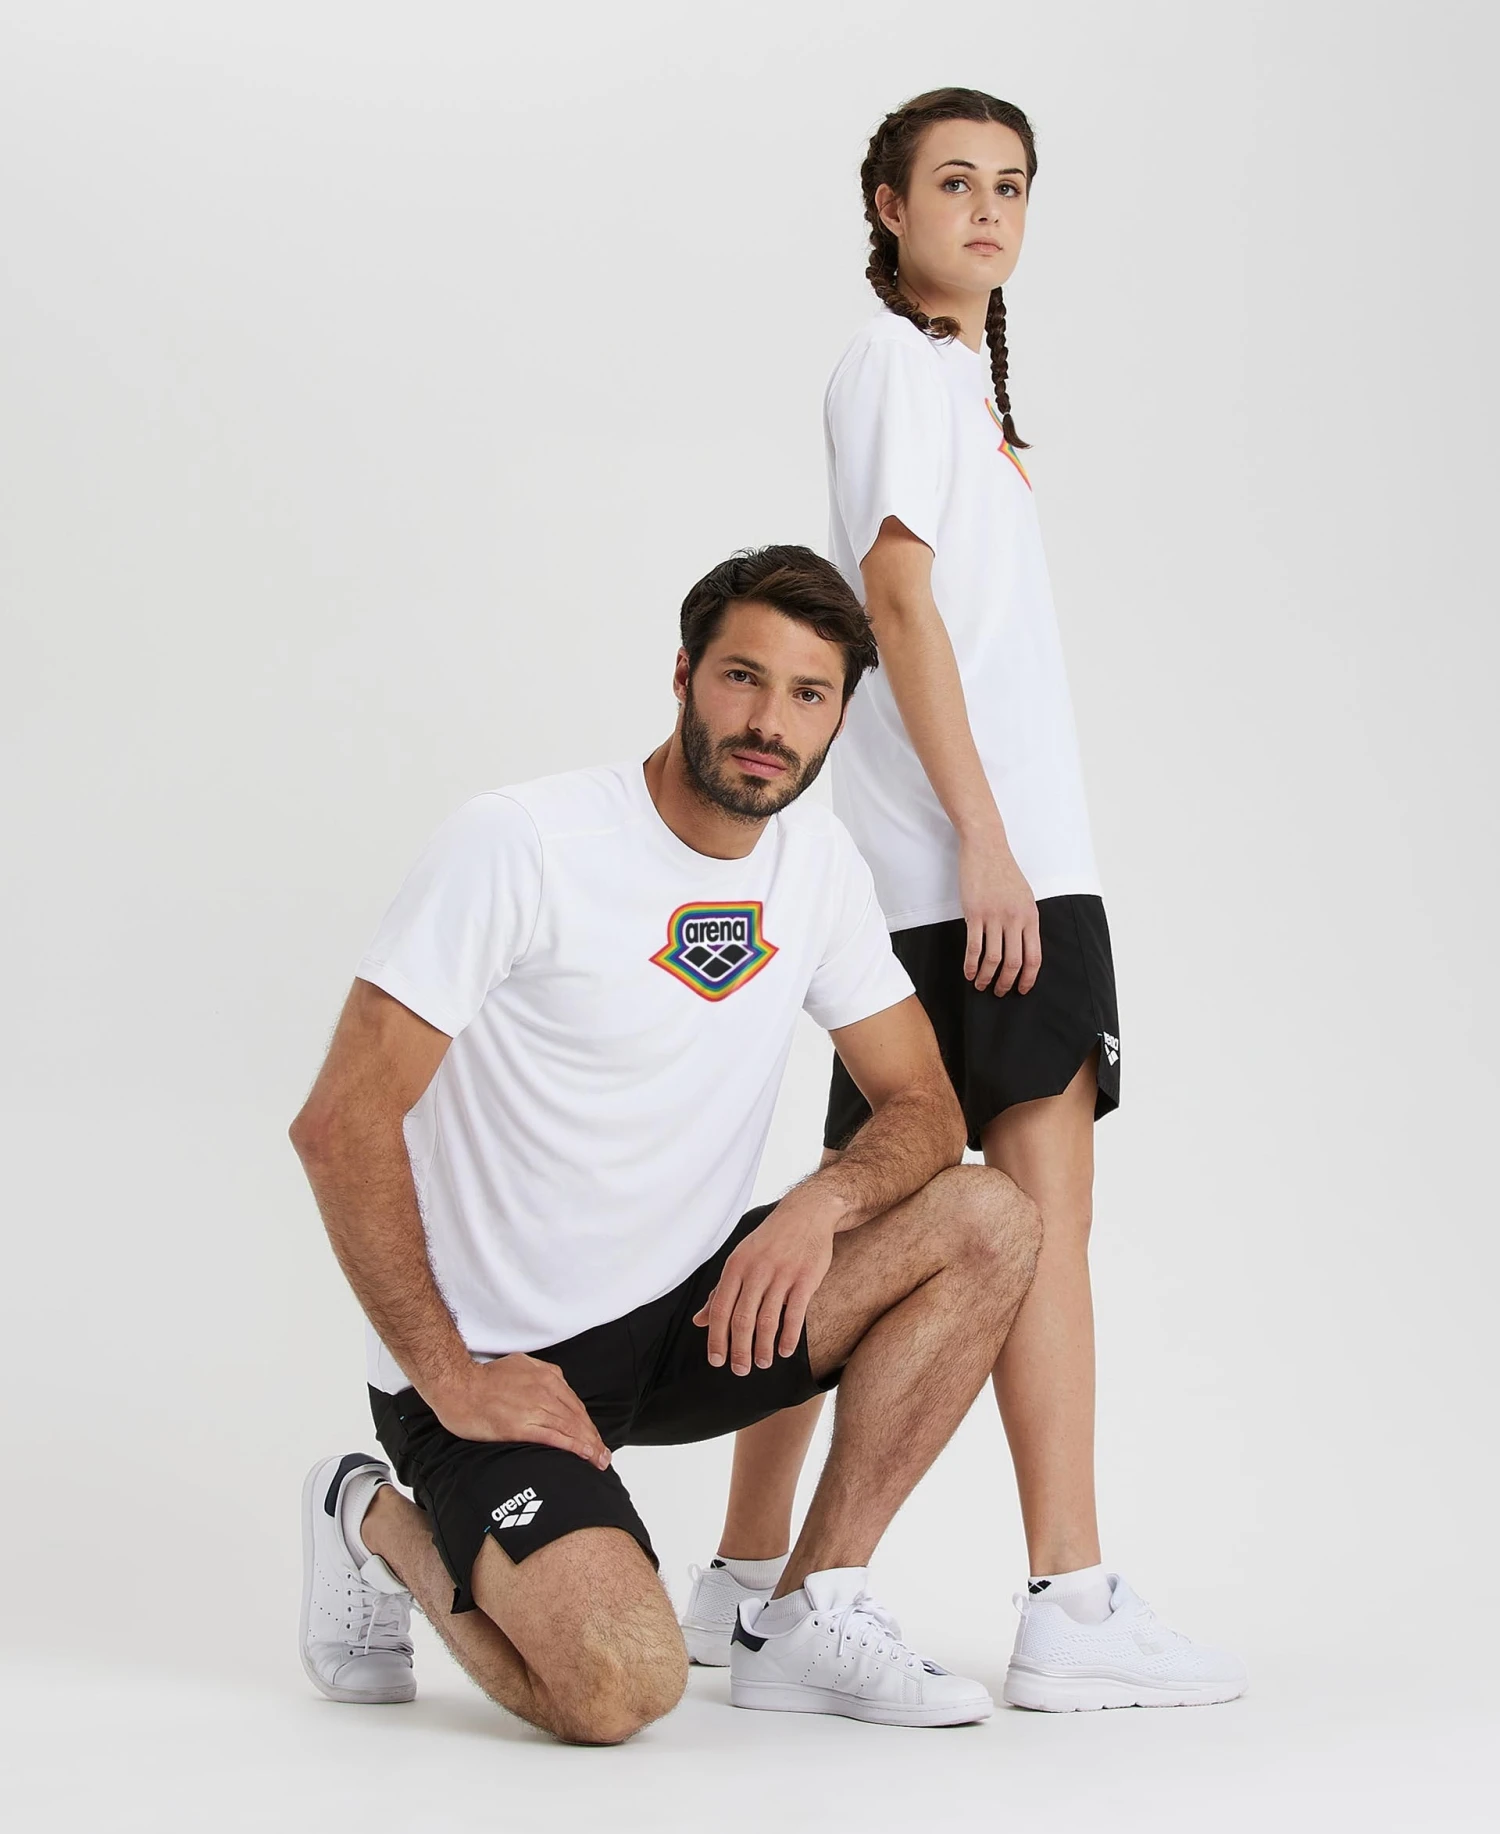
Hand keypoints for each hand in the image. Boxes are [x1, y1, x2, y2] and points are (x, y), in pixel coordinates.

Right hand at [425, 1355, 610, 1468]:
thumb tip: (550, 1385)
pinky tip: (584, 1456)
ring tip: (599, 1461)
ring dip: (589, 1446)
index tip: (595, 1437)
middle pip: (577, 1417)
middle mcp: (545, 1389)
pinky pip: (556, 1437)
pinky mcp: (522, 1425)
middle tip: (604, 1455)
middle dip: (593, 1437)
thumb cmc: (481, 1379)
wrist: (457, 1385)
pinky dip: (574, 1447)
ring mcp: (535, 1407)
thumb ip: (538, 1375)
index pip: (574, 1403)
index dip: (587, 1423)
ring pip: (571, 1428)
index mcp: (546, 1376)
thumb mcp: (518, 1365)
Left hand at [693, 1202, 835, 1375]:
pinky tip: (786, 1351)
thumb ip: (720, 1291)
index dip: (716, 1338)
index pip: (720, 1309)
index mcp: (735, 1266)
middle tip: (739, 1370)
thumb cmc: (769, 1240)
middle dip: (739, 1350)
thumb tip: (699, 1321)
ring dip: (763, 1348)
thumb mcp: (740, 1259)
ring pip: (767, 1320)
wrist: (806, 1213)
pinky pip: (795, 1314)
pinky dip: (789, 1336)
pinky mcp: (805, 1278)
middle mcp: (756, 1270)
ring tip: (762, 1363)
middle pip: (742, 1319)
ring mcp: (781, 1274)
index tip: (716, 1361)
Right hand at [958, 829, 1039, 995]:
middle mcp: (1015, 919)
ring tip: (981, 985)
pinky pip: (974, 946)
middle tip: (1000, 992)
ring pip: (993, 958)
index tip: (1022, 989)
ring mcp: (994, 916)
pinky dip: (971, 963)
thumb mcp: (1024, 896)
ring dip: (987, 976)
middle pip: (1014, 961)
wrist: (986, 847)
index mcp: (1031, 916)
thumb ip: (1025, 920)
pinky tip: (968, 972)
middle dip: (1007, 982)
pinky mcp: (975, 913)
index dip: (1028, 977)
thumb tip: (1023, 945)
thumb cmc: (1004, 871)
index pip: (1034, 956)